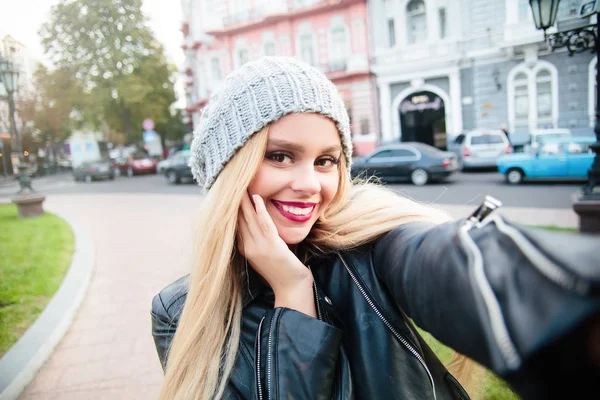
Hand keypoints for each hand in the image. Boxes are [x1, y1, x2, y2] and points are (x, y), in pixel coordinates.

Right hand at [238, 193, 315, 315]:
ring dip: (244, 201)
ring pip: (249, 219)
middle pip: (238, 219)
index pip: (235, 224)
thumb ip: (257, 242)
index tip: (229, 193)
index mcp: (245, 249)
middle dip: (235, 201)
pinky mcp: (272, 246)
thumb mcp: (264, 256)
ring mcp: (259, 247)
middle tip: (231, 183)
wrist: (291, 288)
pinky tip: (256, 197)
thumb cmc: (281, 272)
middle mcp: (248, 247)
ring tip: (241, 185)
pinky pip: (264, 223)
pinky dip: (259, 210)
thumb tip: (256, 226)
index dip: (231, 208)